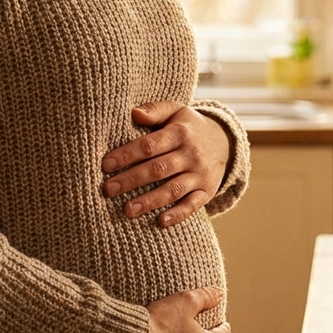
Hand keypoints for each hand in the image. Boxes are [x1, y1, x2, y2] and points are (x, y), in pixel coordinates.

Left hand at [102, 101, 231, 226]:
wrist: (225, 141)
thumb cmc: (189, 126)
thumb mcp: (176, 110)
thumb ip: (155, 110)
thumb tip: (134, 113)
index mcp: (179, 133)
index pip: (149, 145)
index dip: (127, 155)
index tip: (106, 165)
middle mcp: (191, 154)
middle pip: (158, 169)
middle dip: (131, 180)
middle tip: (108, 189)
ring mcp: (200, 174)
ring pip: (173, 189)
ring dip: (149, 201)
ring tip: (127, 210)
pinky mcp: (207, 190)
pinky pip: (193, 205)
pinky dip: (178, 214)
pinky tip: (161, 222)